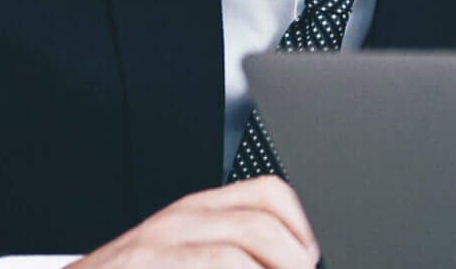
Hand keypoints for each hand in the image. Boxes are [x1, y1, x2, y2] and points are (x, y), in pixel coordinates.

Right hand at [72, 176, 319, 268]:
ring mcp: (157, 246)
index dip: (302, 227)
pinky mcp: (145, 267)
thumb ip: (226, 254)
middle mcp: (177, 222)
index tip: (310, 258)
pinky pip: (219, 265)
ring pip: (242, 247)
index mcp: (193, 213)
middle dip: (296, 259)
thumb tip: (291, 260)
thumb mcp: (181, 257)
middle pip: (263, 221)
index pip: (267, 194)